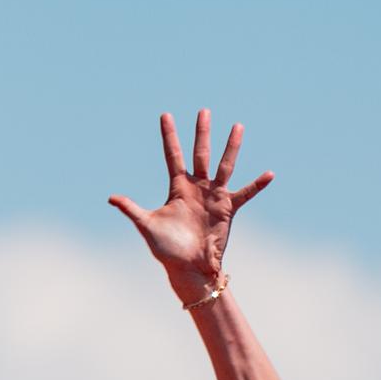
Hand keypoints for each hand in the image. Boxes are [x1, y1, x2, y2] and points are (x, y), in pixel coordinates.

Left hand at [109, 110, 272, 296]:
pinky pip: (245, 194)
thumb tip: (111, 198)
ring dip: (230, 146)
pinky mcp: (228, 208)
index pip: (173, 155)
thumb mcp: (147, 226)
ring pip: (224, 165)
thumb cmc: (167, 250)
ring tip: (238, 126)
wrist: (190, 268)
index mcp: (177, 188)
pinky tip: (269, 174)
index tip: (165, 115)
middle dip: (201, 132)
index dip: (169, 136)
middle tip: (203, 111)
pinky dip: (257, 185)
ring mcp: (214, 196)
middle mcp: (197, 187)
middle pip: (199, 153)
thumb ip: (131, 209)